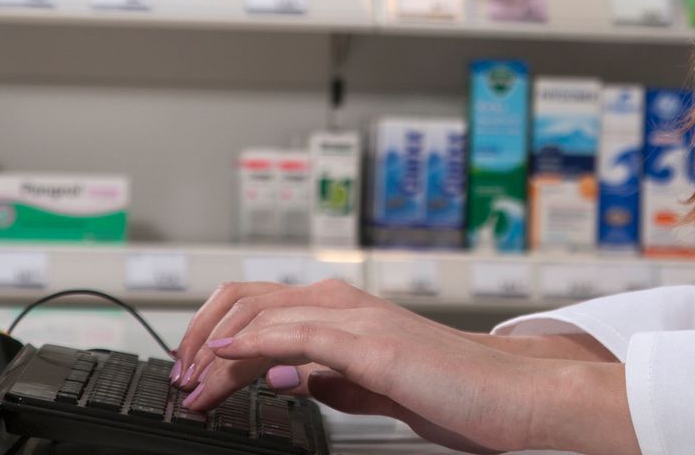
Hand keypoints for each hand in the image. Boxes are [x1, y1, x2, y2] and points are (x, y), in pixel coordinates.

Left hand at [170, 277, 578, 452]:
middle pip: (246, 297)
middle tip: (180, 379)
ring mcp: (357, 319)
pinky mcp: (371, 344)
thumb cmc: (458, 393)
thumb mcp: (375, 386)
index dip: (214, 337)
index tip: (193, 377)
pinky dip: (254, 344)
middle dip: (199, 336)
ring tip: (194, 386)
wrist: (514, 398)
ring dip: (215, 349)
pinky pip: (298, 333)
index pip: (258, 307)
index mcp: (345, 312)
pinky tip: (232, 364)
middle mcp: (345, 304)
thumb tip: (282, 376)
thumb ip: (330, 377)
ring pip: (261, 312)